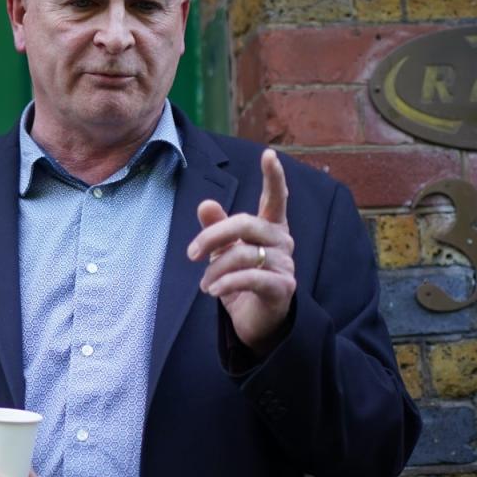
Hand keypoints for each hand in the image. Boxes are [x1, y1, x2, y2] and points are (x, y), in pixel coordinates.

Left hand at [187, 149, 295, 355]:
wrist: (257, 322)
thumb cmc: (242, 282)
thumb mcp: (225, 253)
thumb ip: (218, 228)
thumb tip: (206, 204)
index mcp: (271, 228)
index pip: (275, 198)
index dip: (273, 177)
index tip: (268, 154)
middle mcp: (282, 242)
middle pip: (247, 223)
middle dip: (213, 235)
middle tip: (191, 253)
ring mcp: (285, 265)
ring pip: (243, 254)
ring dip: (215, 269)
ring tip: (204, 284)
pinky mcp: (282, 287)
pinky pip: (250, 277)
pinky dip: (225, 283)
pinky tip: (212, 292)